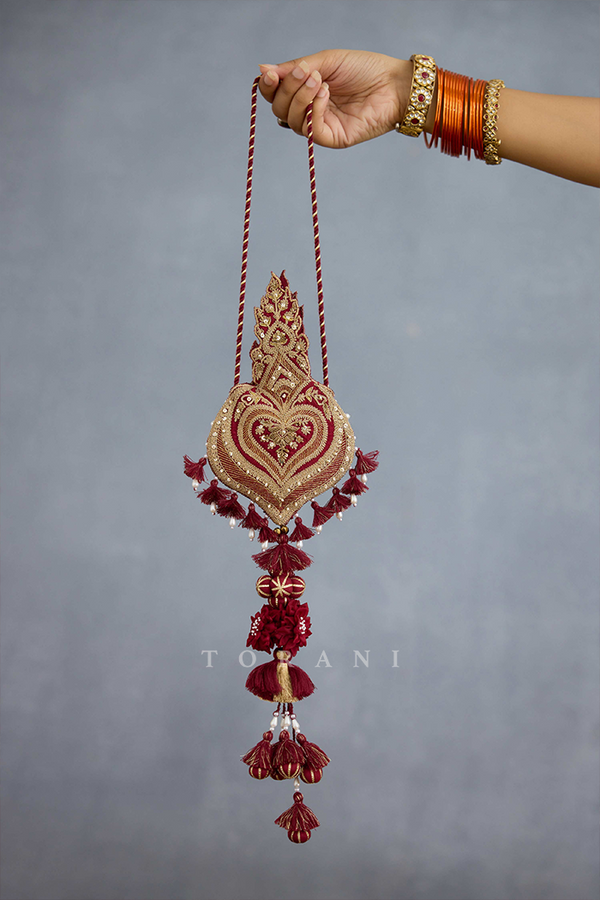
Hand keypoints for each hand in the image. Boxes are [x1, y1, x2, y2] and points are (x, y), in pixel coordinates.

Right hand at [258, 50, 412, 147]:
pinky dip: (313, 110)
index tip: (269, 75)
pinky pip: (310, 130)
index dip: (267, 86)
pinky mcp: (332, 138)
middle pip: (278, 108)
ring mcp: (320, 126)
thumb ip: (296, 68)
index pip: (275, 95)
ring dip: (300, 98)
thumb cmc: (365, 69)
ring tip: (320, 81)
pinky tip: (325, 94)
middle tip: (307, 74)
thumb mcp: (327, 61)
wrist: (394, 84)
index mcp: (305, 91)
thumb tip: (263, 70)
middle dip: (287, 89)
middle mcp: (309, 110)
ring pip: (290, 121)